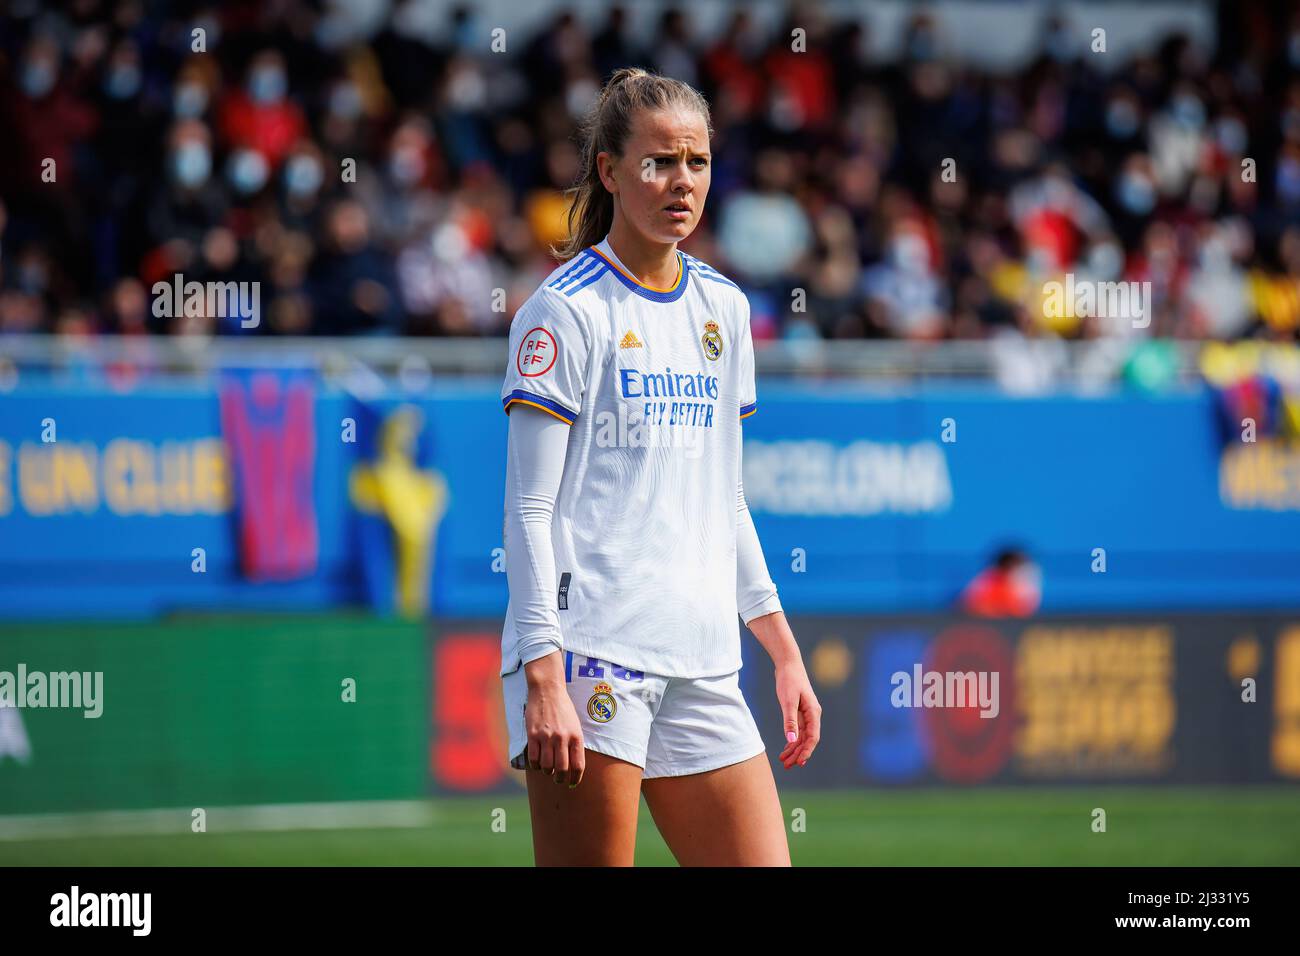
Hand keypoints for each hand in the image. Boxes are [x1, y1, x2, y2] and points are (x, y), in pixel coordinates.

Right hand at [523, 652, 585, 786]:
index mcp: (576, 736)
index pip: (578, 765)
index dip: (575, 778)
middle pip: (562, 769)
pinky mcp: (533, 734)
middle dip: (560, 779)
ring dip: (547, 772)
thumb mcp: (575, 724)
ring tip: (548, 769)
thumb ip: (574, 743)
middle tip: (558, 779)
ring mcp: (547, 736)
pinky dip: (535, 765)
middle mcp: (563, 738)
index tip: (572, 783)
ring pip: (547, 766)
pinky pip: (534, 758)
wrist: (548, 690)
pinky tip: (537, 763)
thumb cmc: (563, 708)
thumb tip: (573, 765)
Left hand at [776, 661, 820, 769]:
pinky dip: (792, 741)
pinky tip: (786, 749)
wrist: (788, 664)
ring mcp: (807, 714)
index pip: (813, 737)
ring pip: (802, 737)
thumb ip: (790, 721)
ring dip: (794, 749)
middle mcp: (812, 715)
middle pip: (808, 740)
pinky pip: (798, 731)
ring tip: (784, 761)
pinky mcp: (800, 712)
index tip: (799, 762)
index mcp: (813, 712)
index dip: (807, 751)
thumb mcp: (788, 701)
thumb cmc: (789, 680)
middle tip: (787, 766)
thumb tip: (792, 741)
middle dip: (798, 754)